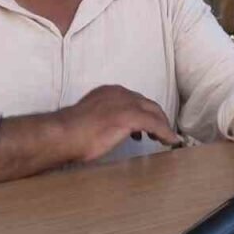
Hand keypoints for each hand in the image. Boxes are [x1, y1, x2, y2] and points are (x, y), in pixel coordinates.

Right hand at [59, 85, 181, 162]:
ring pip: (153, 112)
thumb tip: (112, 130)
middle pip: (147, 104)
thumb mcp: (91, 118)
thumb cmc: (70, 132)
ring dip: (162, 125)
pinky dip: (165, 132)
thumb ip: (104, 118)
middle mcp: (120, 93)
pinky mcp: (131, 116)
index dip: (143, 112)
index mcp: (108, 92)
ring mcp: (126, 103)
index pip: (134, 99)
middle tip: (160, 133)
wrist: (63, 134)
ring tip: (164, 138)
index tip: (146, 126)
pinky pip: (155, 124)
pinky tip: (170, 141)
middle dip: (156, 118)